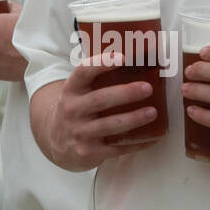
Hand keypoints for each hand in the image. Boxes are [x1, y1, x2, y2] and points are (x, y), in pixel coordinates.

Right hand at [44, 53, 161, 169]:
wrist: (56, 142)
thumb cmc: (77, 110)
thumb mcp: (77, 93)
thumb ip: (96, 81)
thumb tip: (137, 65)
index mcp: (71, 90)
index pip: (83, 72)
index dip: (102, 63)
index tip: (122, 57)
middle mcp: (72, 110)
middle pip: (100, 100)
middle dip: (126, 93)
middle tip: (148, 88)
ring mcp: (79, 133)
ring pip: (109, 125)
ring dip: (133, 119)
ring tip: (152, 112)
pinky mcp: (88, 152)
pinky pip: (116, 148)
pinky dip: (136, 144)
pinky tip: (152, 138)